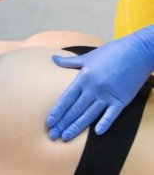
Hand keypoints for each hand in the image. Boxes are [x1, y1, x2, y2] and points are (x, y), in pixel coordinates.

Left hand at [46, 25, 153, 140]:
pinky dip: (105, 123)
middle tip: (53, 135)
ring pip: (89, 114)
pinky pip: (112, 114)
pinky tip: (97, 132)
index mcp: (83, 78)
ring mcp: (107, 95)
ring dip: (77, 127)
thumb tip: (53, 59)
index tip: (49, 122)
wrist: (138, 51)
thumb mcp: (88, 56)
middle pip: (75, 109)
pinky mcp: (122, 99)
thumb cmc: (111, 52)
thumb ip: (69, 62)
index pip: (66, 98)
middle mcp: (93, 88)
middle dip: (63, 123)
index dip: (57, 111)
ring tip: (66, 137)